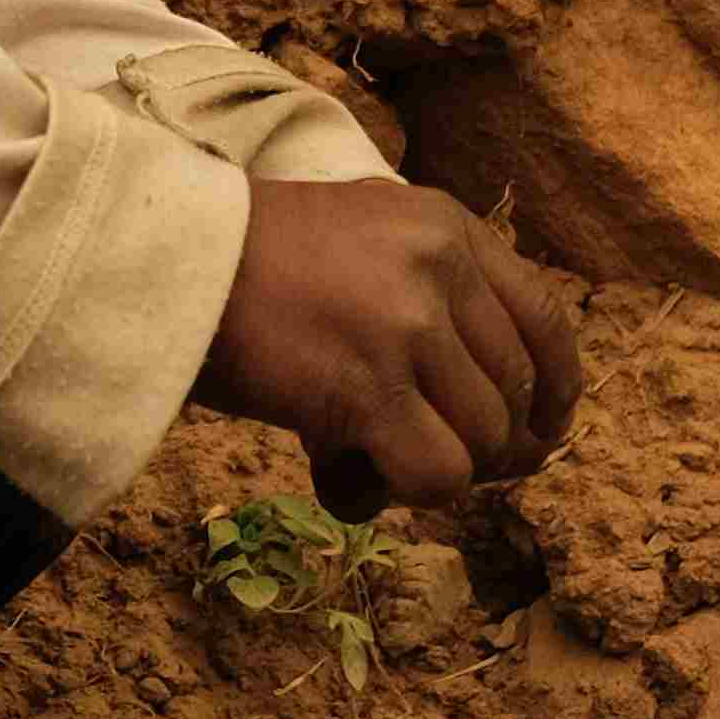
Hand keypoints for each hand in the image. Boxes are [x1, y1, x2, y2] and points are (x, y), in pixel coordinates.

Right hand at [196, 178, 582, 513]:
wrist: (162, 262)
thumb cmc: (243, 261)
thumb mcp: (360, 234)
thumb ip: (425, 286)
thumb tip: (488, 400)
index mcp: (445, 226)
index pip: (545, 317)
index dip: (556, 388)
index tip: (541, 429)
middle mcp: (440, 268)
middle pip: (518, 391)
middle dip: (492, 448)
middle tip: (440, 466)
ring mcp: (408, 327)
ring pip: (484, 440)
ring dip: (437, 470)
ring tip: (371, 460)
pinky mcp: (369, 389)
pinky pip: (438, 474)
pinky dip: (406, 492)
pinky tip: (353, 475)